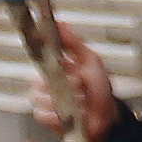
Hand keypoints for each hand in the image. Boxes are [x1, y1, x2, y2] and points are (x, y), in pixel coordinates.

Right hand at [34, 25, 120, 141]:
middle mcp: (46, 82)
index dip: (44, 59)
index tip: (56, 61)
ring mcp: (44, 100)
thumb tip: (59, 23)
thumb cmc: (99, 88)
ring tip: (78, 102)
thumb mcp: (90, 60)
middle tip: (78, 85)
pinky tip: (69, 115)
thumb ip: (73, 43)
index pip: (38, 56)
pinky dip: (56, 115)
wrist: (106, 116)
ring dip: (61, 100)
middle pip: (35, 79)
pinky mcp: (45, 117)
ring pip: (37, 97)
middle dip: (60, 83)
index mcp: (55, 65)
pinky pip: (40, 113)